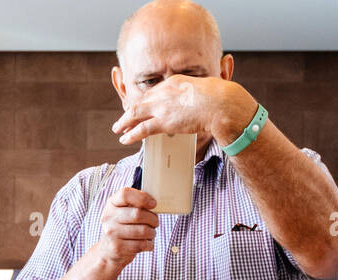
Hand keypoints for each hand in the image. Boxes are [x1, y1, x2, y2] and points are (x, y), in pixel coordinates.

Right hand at [96, 186, 158, 269]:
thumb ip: (136, 203)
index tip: (153, 204)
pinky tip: (147, 243)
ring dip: (152, 232)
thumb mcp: (124, 210)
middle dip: (153, 219)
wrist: (108, 250)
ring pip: (143, 231)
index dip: (143, 198)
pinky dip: (149, 244)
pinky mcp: (117, 248)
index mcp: (111, 204)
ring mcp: (111, 233)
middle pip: (138, 214)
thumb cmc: (122, 227)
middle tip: (155, 222)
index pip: (125, 194)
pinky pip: (141, 244)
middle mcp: (109, 218)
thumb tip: (154, 202)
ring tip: (151, 233)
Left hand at [112, 75, 256, 147]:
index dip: (145, 103)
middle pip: (141, 102)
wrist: (220, 103)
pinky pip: (142, 129)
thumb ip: (195, 96)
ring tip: (118, 129)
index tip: (141, 110)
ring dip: (125, 122)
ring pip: (136, 114)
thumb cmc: (219, 98)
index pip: (154, 93)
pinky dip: (131, 134)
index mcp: (174, 82)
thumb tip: (199, 105)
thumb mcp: (204, 90)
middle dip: (130, 112)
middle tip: (123, 120)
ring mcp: (162, 106)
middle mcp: (164, 91)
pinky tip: (125, 138)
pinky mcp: (164, 121)